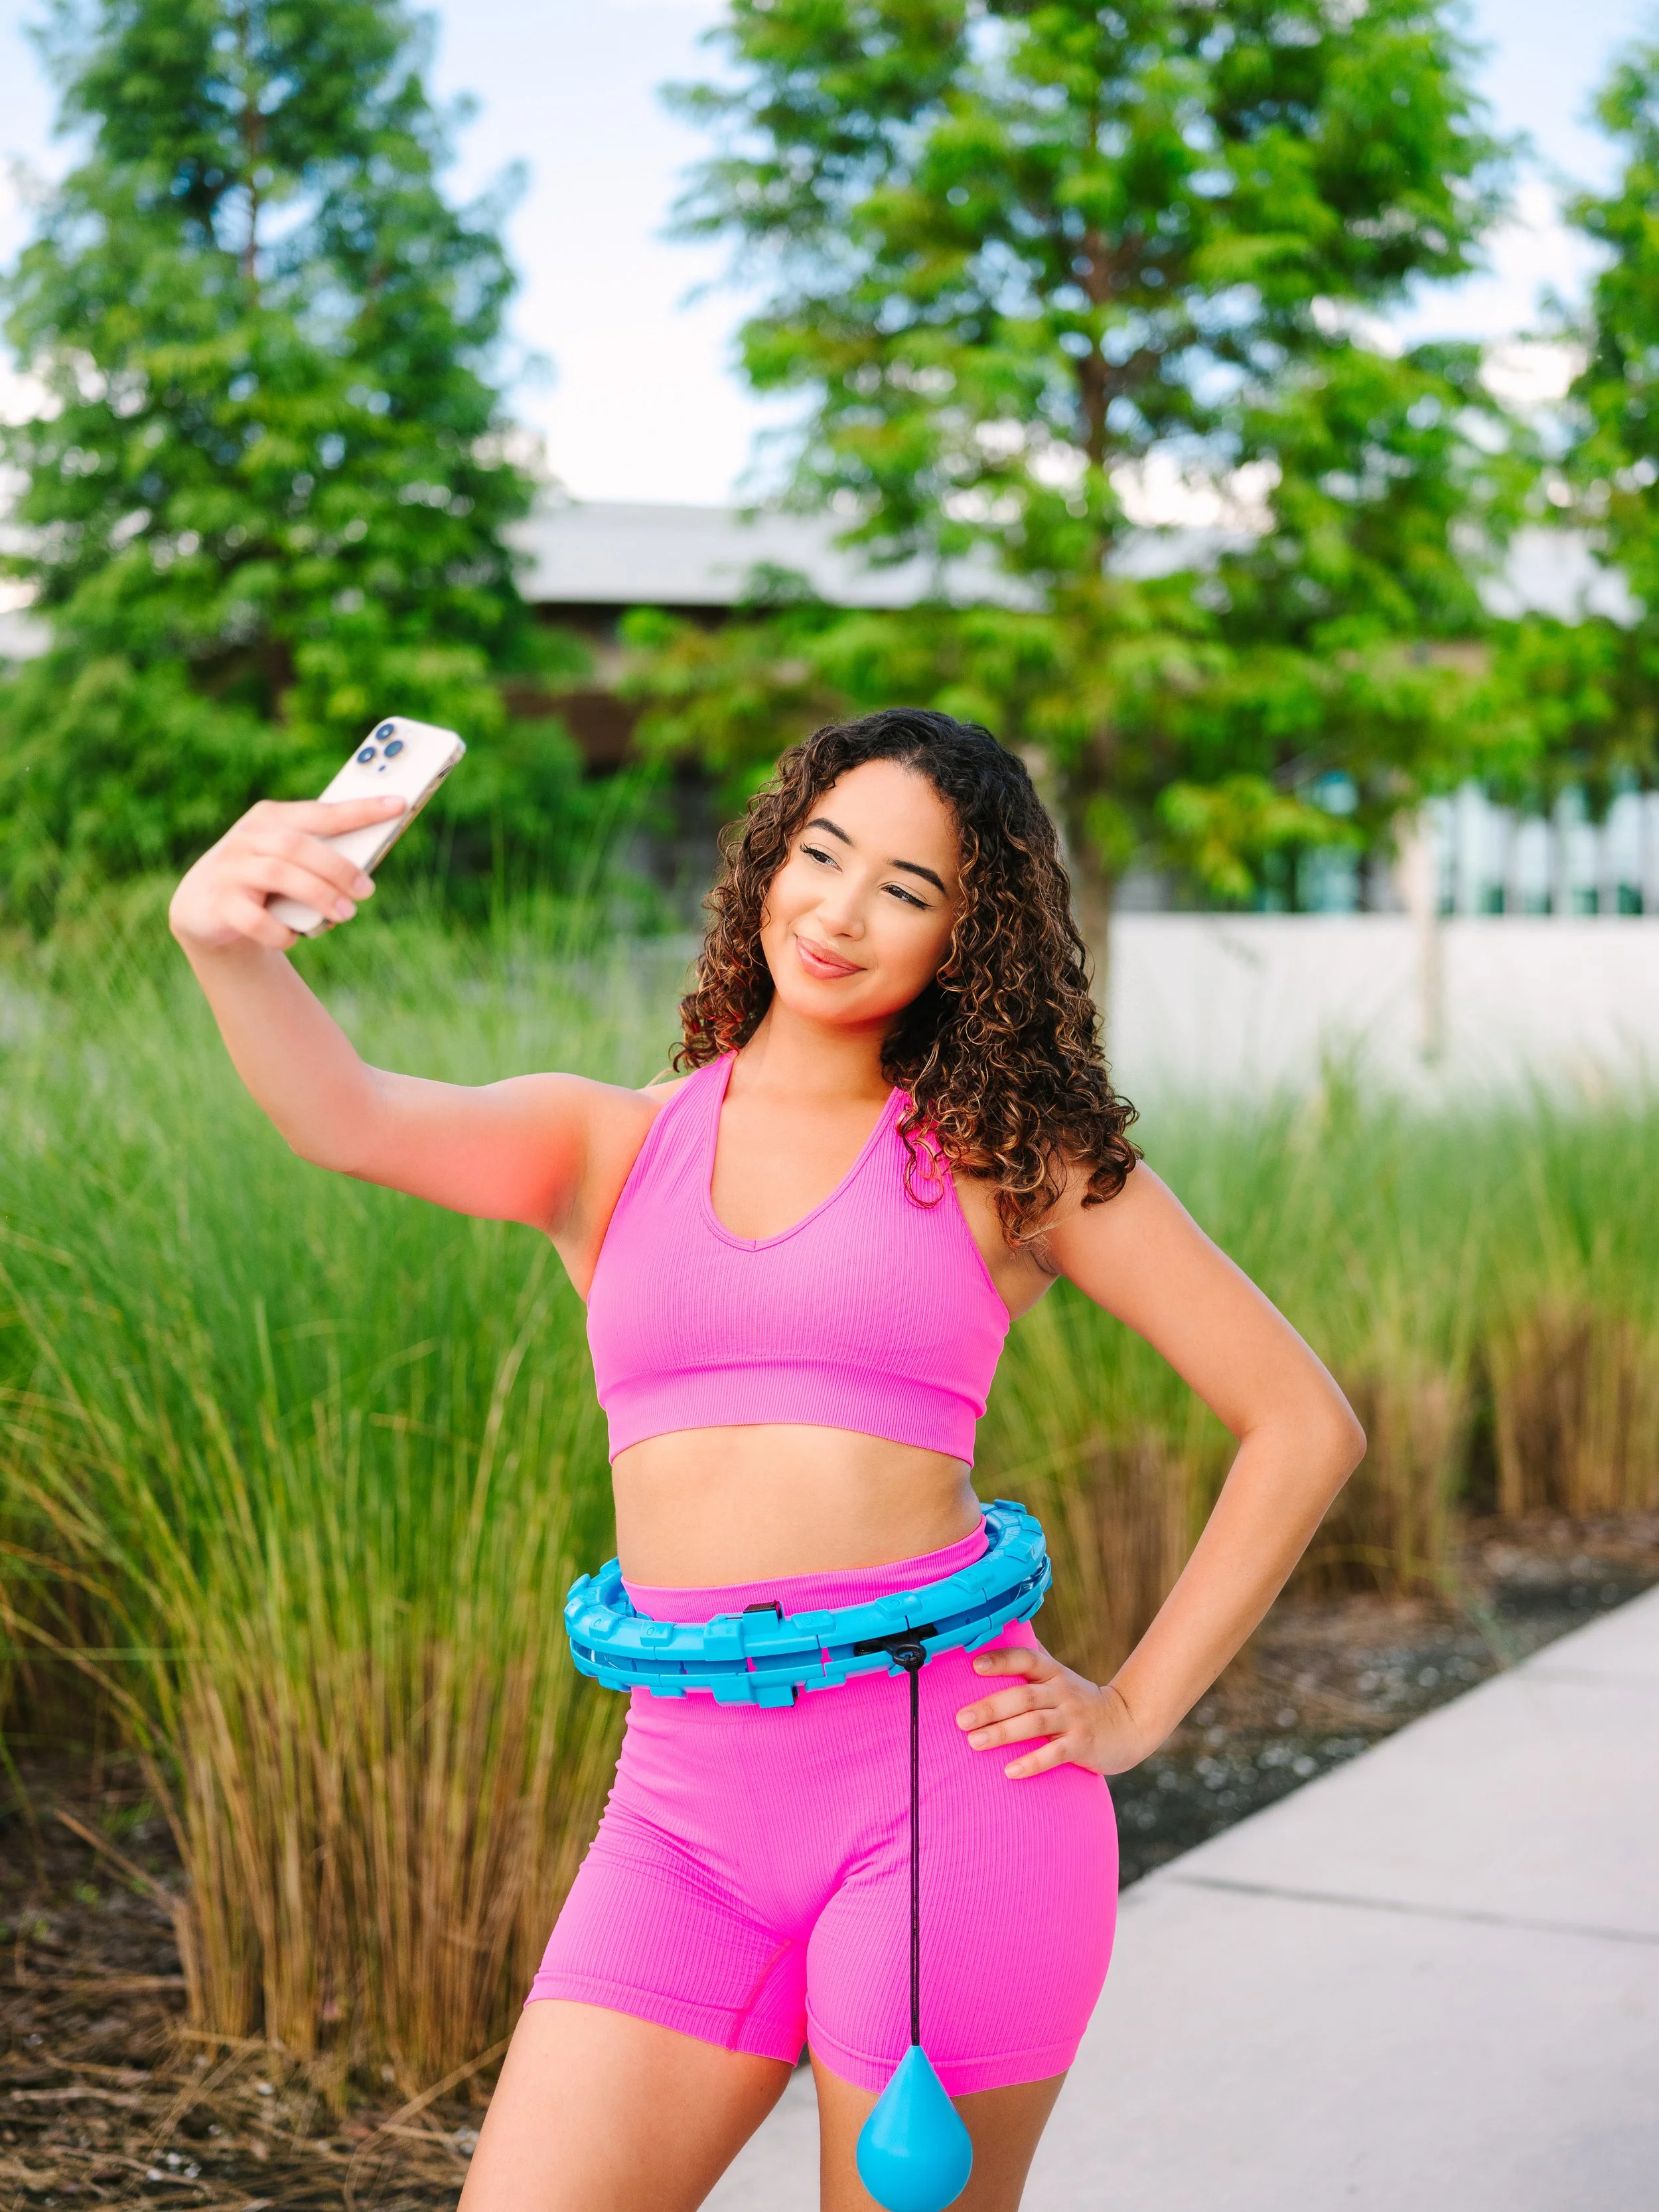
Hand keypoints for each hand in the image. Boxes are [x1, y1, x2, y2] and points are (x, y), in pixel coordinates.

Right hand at [169, 796, 405, 951]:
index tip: (398, 804)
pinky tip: (295, 936)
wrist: (204, 908)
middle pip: (299, 846)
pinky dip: (282, 931)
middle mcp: (248, 837)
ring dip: (319, 896)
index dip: (361, 809)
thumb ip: (320, 857)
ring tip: (346, 914)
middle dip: (338, 868)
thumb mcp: (289, 862)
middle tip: (367, 890)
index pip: (322, 811)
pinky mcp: (219, 903)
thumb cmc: (264, 881)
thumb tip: (367, 872)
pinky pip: (256, 919)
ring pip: (280, 875)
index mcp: (271, 818)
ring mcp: (230, 869)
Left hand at [956, 1642, 1153, 1778]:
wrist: (1127, 1723)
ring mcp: (1073, 1718)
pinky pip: (1055, 1754)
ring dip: (1003, 1733)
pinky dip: (1032, 1762)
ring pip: (1035, 1723)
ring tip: (974, 1742)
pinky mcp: (1082, 1745)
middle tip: (961, 1719)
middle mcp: (1062, 1692)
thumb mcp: (1059, 1676)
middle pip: (1024, 1696)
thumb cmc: (1080, 1700)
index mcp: (1053, 1673)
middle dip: (991, 1707)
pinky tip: (1010, 1771)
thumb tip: (1001, 1631)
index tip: (974, 1665)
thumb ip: (1033, 1661)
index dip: (1001, 1660)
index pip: (1026, 1660)